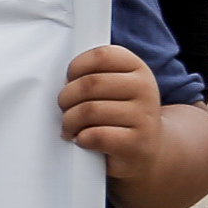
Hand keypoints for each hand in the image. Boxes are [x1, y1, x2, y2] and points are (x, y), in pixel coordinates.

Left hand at [58, 46, 168, 185]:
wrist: (145, 151)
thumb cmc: (119, 116)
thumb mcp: (114, 88)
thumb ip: (92, 75)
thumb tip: (62, 79)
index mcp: (137, 69)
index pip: (101, 56)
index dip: (76, 68)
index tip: (69, 80)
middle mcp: (145, 89)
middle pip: (90, 84)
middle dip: (66, 98)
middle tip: (65, 109)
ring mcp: (144, 116)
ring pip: (89, 110)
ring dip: (70, 122)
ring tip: (71, 127)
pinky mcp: (137, 143)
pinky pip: (97, 136)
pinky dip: (82, 138)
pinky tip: (83, 139)